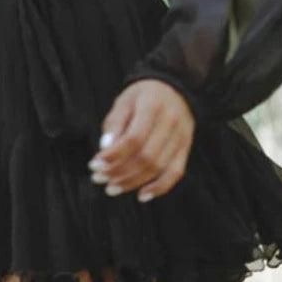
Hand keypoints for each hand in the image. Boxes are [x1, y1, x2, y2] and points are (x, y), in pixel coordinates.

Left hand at [88, 78, 194, 201]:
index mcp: (153, 105)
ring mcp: (181, 135)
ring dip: (132, 182)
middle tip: (98, 178)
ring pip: (158, 168)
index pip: (134, 138)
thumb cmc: (142, 95)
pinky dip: (159, 188)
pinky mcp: (186, 147)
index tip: (94, 164)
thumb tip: (105, 149)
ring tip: (111, 187)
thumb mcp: (124, 100)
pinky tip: (141, 195)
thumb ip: (115, 124)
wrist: (172, 87)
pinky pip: (175, 173)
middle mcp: (170, 121)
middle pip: (146, 156)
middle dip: (119, 172)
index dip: (113, 155)